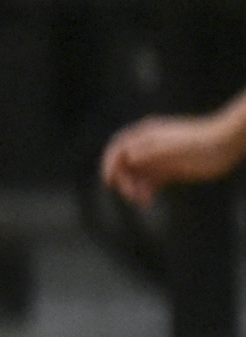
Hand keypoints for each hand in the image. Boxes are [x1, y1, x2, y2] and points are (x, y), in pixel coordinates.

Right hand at [103, 109, 245, 204]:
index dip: (109, 164)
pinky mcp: (171, 170)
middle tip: (131, 194)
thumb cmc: (200, 142)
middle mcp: (150, 146)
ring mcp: (160, 159)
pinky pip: (150, 181)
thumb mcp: (172, 146)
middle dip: (124, 180)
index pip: (118, 148)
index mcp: (147, 135)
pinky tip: (148, 200)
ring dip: (134, 188)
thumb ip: (149, 150)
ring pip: (137, 175)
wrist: (227, 143)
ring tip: (142, 201)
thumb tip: (127, 156)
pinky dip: (145, 191)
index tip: (109, 181)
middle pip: (125, 164)